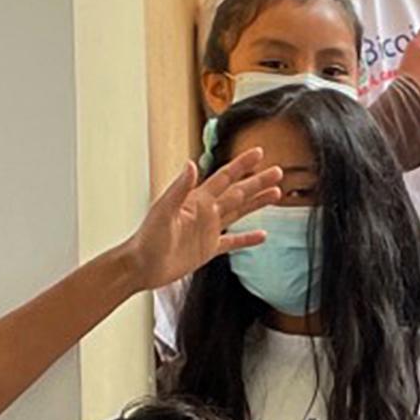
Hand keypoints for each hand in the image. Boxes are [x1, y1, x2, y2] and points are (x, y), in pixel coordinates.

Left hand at [120, 150, 280, 291]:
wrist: (141, 266)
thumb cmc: (147, 239)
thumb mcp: (163, 211)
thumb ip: (180, 188)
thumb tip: (191, 164)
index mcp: (197, 200)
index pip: (224, 178)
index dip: (241, 165)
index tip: (258, 153)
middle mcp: (205, 212)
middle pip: (238, 193)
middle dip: (257, 182)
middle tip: (278, 172)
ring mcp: (208, 231)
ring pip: (239, 213)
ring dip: (257, 204)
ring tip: (276, 194)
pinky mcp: (208, 249)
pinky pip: (233, 242)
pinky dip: (247, 239)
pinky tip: (262, 236)